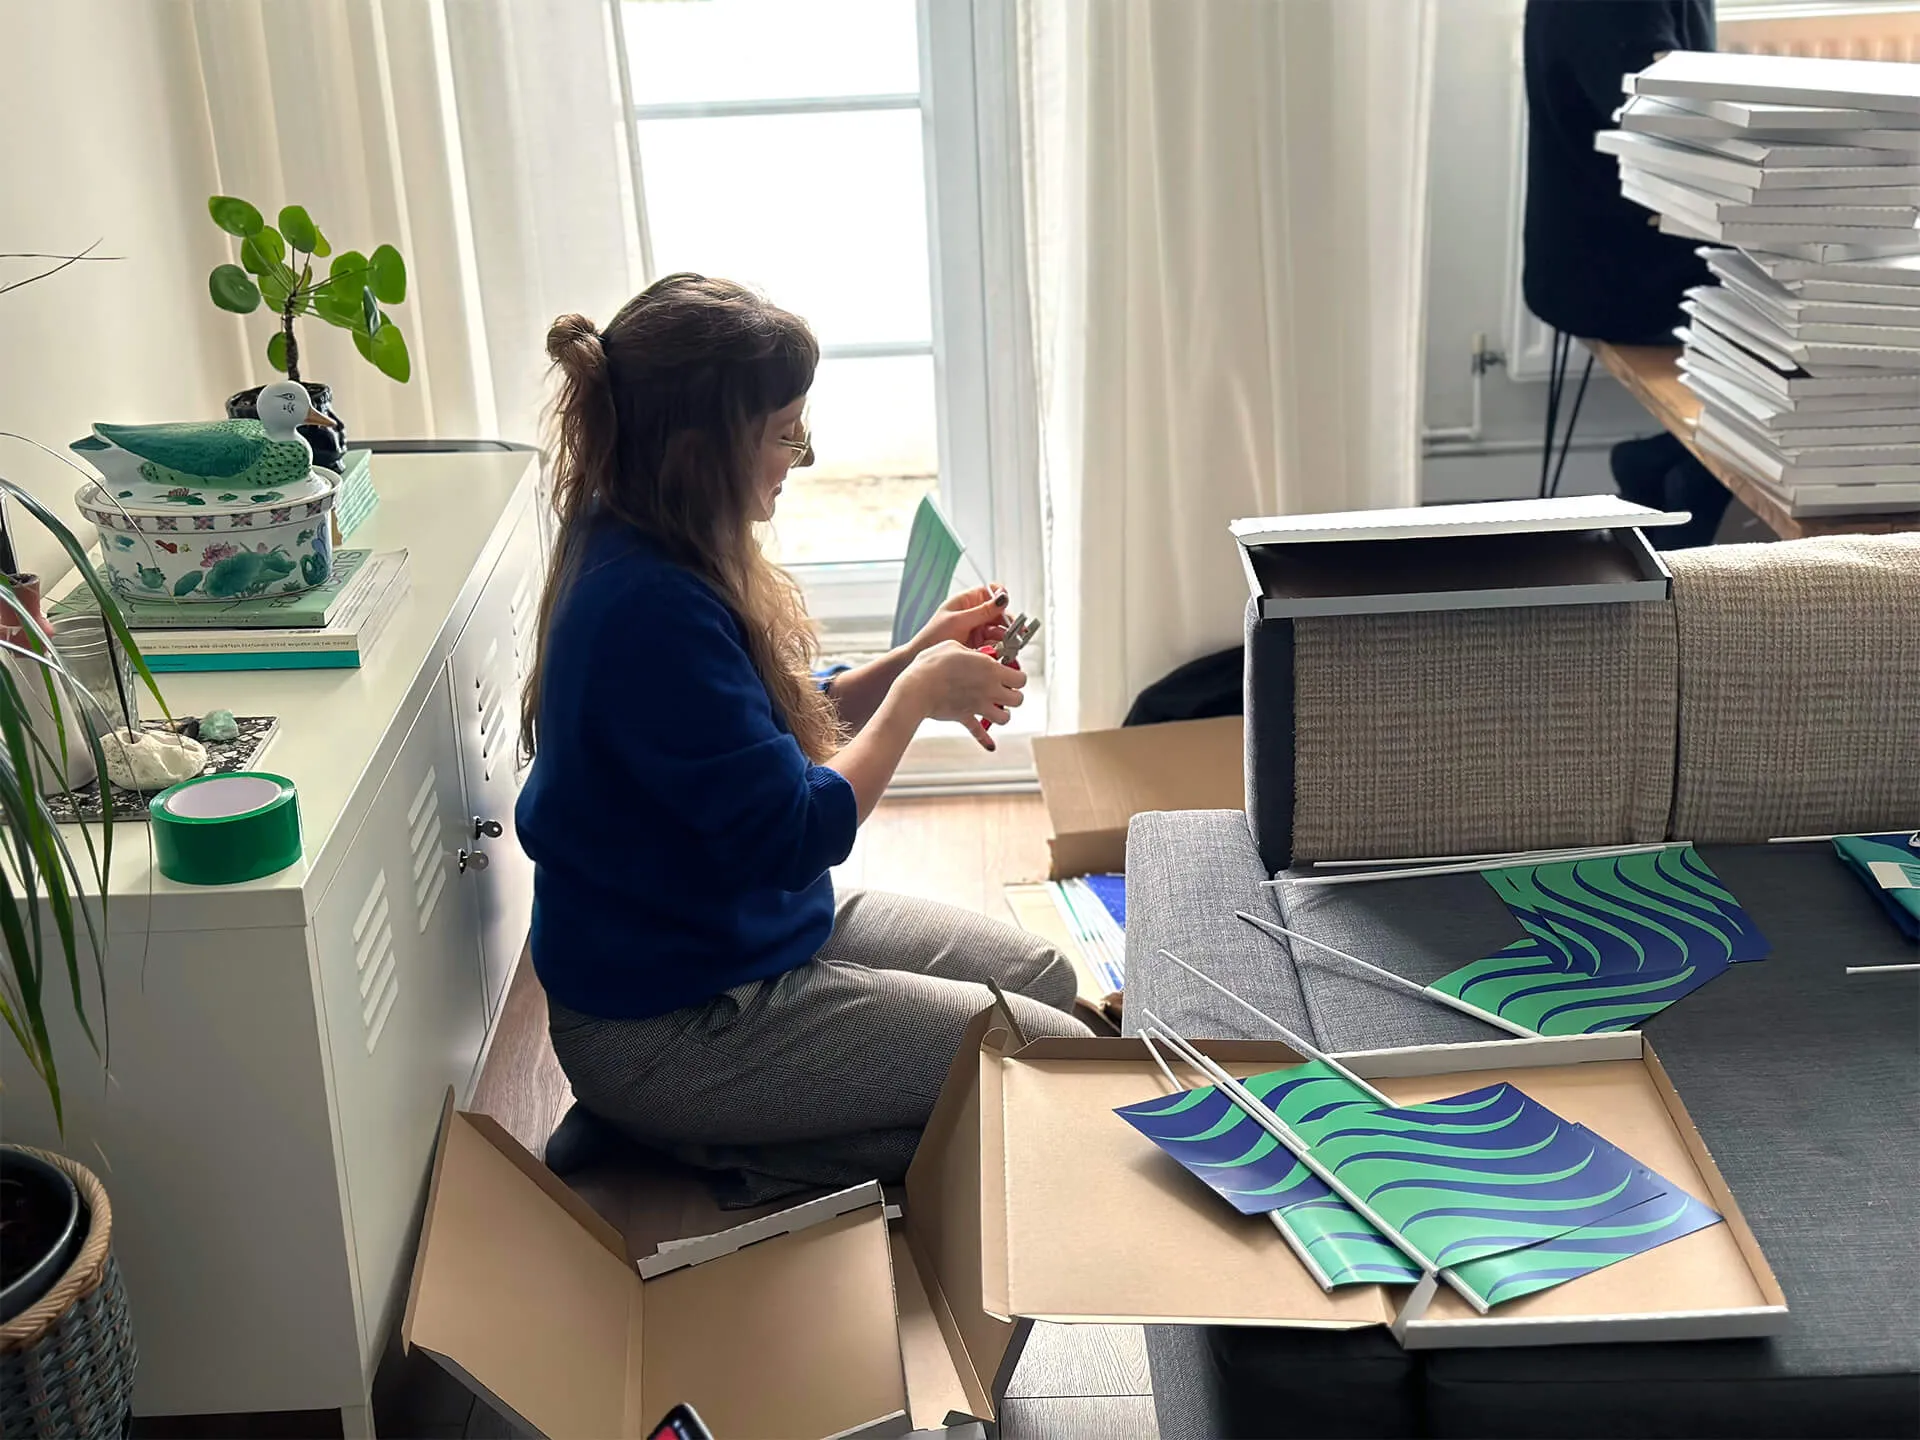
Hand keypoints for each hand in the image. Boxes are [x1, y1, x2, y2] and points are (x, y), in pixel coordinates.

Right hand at [901, 640, 1026, 749]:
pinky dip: (985, 739)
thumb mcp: (954, 646)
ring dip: (1003, 714)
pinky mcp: (965, 717)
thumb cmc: (933, 664)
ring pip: (1005, 718)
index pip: (1021, 678)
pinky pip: (978, 732)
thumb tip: (977, 656)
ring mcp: (979, 706)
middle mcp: (990, 689)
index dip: (1017, 676)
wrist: (917, 688)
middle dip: (1014, 695)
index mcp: (991, 670)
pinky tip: (990, 746)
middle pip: (1018, 699)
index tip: (1009, 673)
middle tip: (1005, 690)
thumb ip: (972, 653)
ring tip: (997, 708)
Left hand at [912, 584, 1009, 654]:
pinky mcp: (979, 645)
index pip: (990, 591)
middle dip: (1008, 621)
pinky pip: (995, 643)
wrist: (921, 659)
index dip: (1000, 595)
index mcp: (966, 602)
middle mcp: (973, 614)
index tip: (1006, 603)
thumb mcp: (958, 621)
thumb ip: (982, 611)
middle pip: (999, 613)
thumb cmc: (933, 637)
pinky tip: (1001, 651)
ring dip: (1006, 636)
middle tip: (1016, 630)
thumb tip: (1002, 598)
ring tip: (1008, 644)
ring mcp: (977, 630)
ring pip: (1000, 629)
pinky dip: (1000, 647)